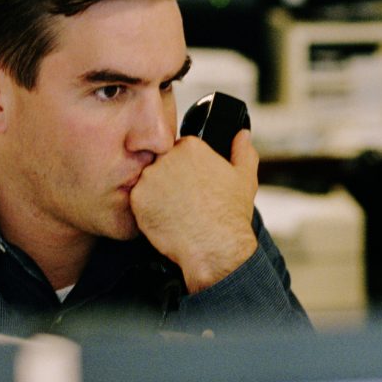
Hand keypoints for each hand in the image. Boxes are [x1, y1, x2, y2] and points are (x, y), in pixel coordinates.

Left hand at [130, 129, 258, 293]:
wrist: (215, 247)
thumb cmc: (230, 215)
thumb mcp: (244, 177)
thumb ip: (242, 150)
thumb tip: (242, 135)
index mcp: (190, 146)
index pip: (179, 150)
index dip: (186, 170)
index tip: (193, 185)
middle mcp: (166, 157)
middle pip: (161, 164)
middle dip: (169, 179)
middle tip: (184, 200)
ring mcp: (149, 177)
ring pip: (148, 182)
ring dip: (157, 195)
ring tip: (176, 212)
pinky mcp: (137, 199)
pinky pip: (139, 202)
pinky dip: (149, 211)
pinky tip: (166, 219)